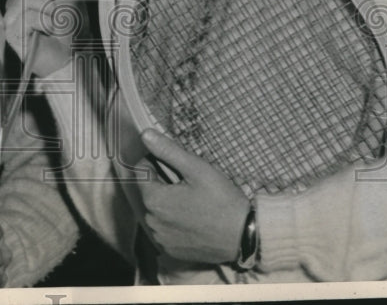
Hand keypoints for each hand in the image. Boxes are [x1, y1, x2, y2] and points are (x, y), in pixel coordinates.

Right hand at [0, 0, 87, 76]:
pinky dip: (44, 22)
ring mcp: (10, 16)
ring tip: (51, 21)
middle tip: (53, 6)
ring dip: (48, 9)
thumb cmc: (70, 28)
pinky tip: (45, 30)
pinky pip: (28, 14)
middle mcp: (14, 1)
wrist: (71, 54)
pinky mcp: (11, 30)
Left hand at [137, 128, 249, 264]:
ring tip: (195, 203)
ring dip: (169, 204)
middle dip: (165, 185)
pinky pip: (166, 230)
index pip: (142, 172)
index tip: (179, 167)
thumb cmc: (221, 200)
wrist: (244, 237)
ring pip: (158, 211)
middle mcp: (152, 221)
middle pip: (150, 192)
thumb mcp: (197, 169)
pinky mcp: (172, 251)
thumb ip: (168, 151)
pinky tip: (194, 220)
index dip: (158, 163)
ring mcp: (162, 238)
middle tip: (191, 185)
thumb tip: (145, 134)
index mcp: (154, 200)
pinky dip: (175, 223)